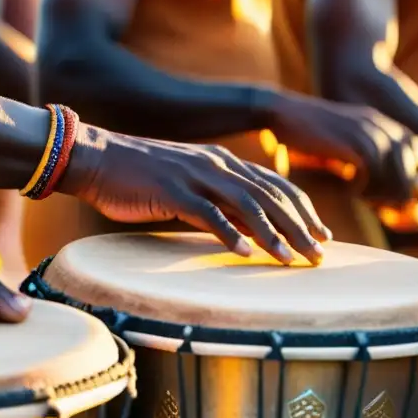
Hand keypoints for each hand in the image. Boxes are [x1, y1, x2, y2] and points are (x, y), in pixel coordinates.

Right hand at [59, 127, 330, 264]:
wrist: (94, 157)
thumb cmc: (141, 176)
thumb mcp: (191, 183)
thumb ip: (221, 200)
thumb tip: (251, 228)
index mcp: (225, 162)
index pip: (277, 186)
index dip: (304, 211)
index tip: (323, 235)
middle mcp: (217, 165)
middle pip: (271, 197)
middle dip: (299, 228)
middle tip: (319, 255)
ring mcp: (195, 175)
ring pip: (247, 205)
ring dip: (272, 235)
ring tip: (290, 260)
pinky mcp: (171, 190)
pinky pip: (208, 213)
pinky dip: (229, 233)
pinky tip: (245, 253)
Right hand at [271, 95, 417, 202]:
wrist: (282, 112)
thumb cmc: (312, 132)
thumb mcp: (348, 138)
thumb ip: (369, 154)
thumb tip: (387, 184)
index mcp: (383, 123)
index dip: (417, 176)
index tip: (404, 194)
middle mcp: (380, 126)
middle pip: (411, 169)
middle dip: (399, 192)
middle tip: (380, 204)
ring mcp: (367, 134)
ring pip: (393, 175)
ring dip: (380, 194)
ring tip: (363, 197)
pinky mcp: (351, 144)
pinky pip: (370, 174)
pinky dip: (361, 188)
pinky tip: (347, 188)